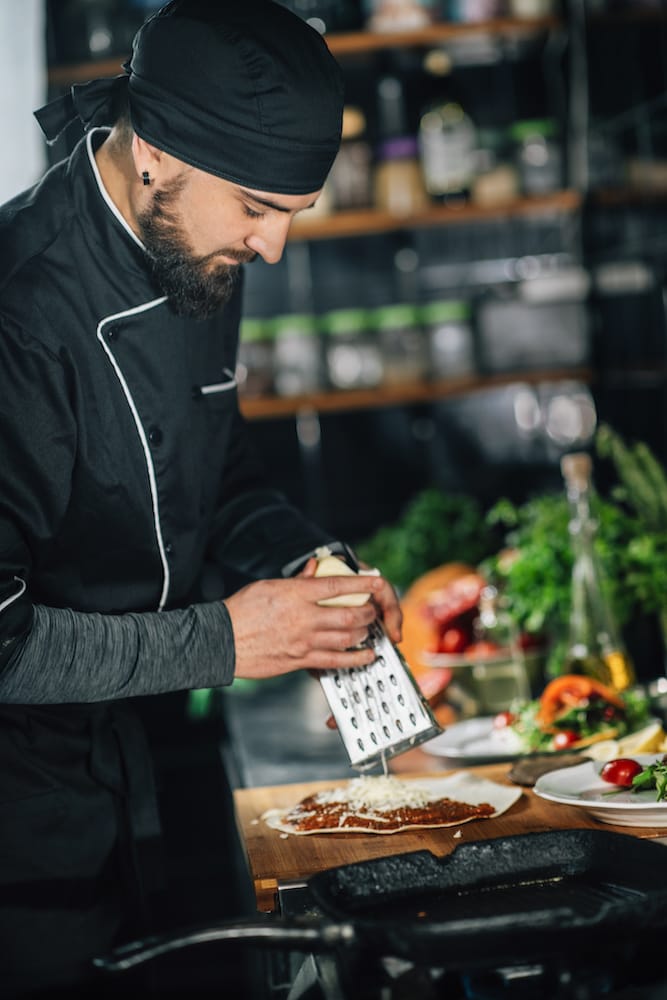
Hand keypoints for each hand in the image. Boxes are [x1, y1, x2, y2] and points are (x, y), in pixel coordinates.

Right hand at [224, 570, 392, 680]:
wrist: (222, 640)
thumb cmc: (242, 610)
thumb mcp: (268, 586)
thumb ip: (297, 580)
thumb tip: (315, 568)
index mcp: (297, 594)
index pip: (338, 585)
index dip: (363, 583)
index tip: (377, 582)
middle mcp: (304, 618)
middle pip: (350, 614)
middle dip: (368, 612)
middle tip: (371, 610)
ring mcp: (304, 641)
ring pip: (348, 638)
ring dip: (364, 633)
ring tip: (367, 630)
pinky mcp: (301, 660)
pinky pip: (336, 661)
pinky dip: (356, 659)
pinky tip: (367, 656)